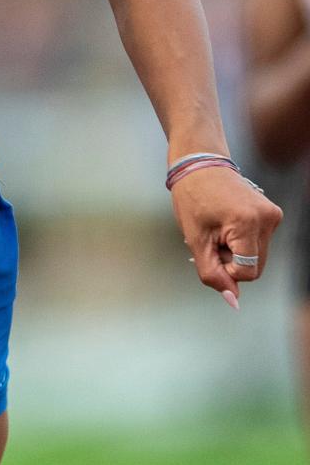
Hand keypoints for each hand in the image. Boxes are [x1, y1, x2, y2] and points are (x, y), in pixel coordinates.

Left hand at [171, 165, 282, 307]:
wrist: (200, 164)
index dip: (225, 269)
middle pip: (255, 267)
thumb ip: (212, 274)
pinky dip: (241, 241)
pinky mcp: (272, 214)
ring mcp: (273, 215)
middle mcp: (267, 218)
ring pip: (257, 257)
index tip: (210, 249)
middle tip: (211, 238)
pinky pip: (259, 243)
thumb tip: (233, 301)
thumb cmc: (192, 198)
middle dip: (231, 261)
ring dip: (235, 252)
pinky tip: (227, 223)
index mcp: (248, 223)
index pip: (246, 272)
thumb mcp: (196, 240)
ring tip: (218, 229)